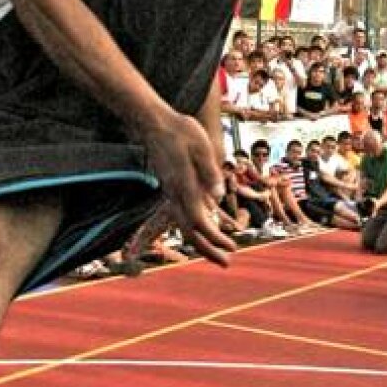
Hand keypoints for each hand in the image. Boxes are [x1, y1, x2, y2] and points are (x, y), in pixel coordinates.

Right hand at [137, 108, 231, 267]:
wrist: (154, 123)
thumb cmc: (180, 131)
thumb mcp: (201, 146)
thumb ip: (210, 172)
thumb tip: (219, 196)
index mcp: (184, 185)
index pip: (199, 221)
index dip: (215, 237)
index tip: (232, 247)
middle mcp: (175, 193)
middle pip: (190, 231)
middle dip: (208, 250)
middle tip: (226, 263)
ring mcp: (170, 192)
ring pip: (184, 226)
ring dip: (202, 242)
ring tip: (219, 253)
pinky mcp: (170, 188)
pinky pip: (182, 215)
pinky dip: (195, 228)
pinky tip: (206, 230)